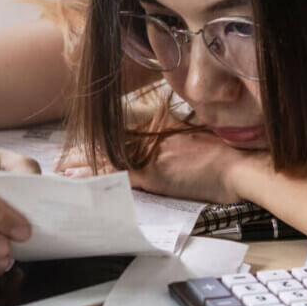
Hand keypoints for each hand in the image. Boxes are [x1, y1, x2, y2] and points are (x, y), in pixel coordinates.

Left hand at [59, 129, 254, 204]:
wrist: (244, 165)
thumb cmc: (231, 153)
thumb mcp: (202, 135)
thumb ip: (181, 134)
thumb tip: (173, 139)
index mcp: (165, 126)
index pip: (123, 129)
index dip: (101, 136)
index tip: (86, 142)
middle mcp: (154, 138)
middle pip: (111, 142)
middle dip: (86, 151)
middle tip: (64, 158)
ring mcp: (152, 155)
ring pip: (109, 157)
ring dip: (83, 164)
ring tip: (62, 169)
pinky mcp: (154, 174)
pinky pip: (117, 174)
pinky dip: (96, 177)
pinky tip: (77, 180)